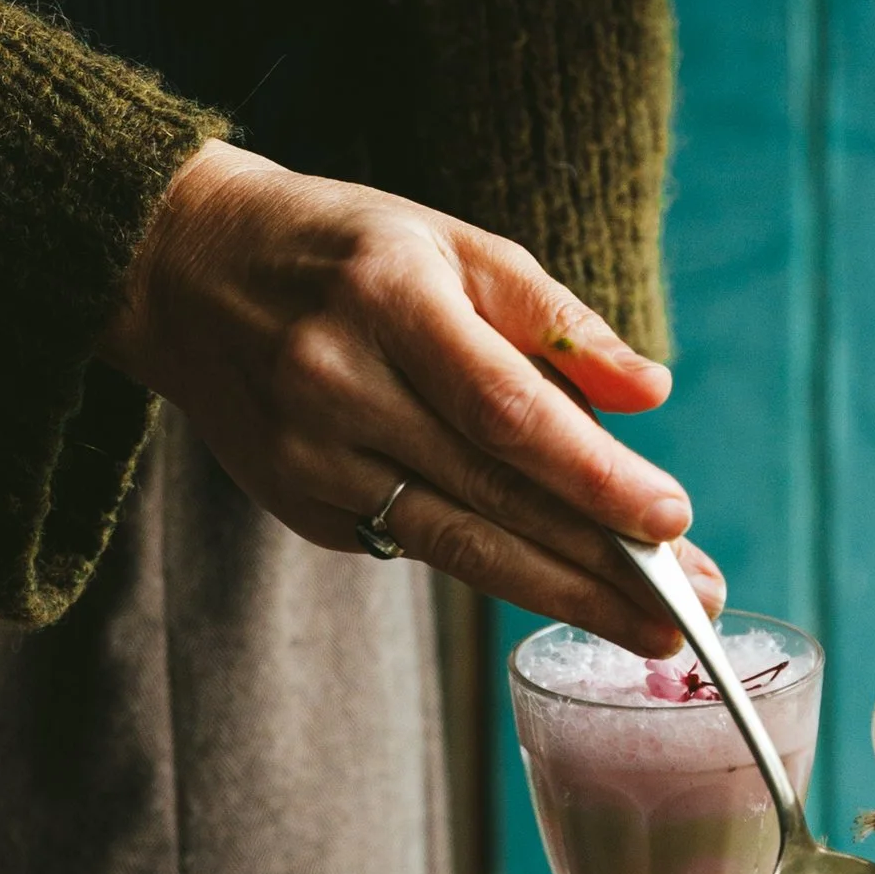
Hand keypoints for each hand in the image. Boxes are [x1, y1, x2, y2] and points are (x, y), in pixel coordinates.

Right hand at [97, 142, 724, 651]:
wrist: (183, 272)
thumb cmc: (346, 252)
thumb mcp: (452, 244)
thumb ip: (555, 319)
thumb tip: (652, 393)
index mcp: (389, 300)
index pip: (507, 411)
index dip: (593, 475)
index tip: (673, 519)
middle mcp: (340, 386)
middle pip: (492, 496)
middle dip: (602, 562)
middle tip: (691, 611)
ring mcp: (311, 459)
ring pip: (459, 545)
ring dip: (564, 593)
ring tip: (652, 629)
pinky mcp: (304, 508)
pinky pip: (421, 546)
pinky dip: (498, 566)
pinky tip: (563, 584)